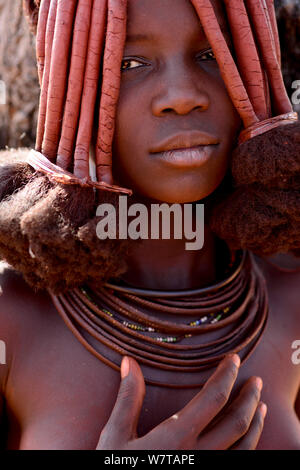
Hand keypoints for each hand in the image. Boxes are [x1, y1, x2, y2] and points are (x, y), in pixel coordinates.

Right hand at [96, 354, 266, 449]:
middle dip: (250, 398)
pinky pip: (239, 463)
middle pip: (237, 422)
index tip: (233, 359)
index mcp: (177, 437)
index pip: (213, 397)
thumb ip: (128, 399)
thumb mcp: (115, 437)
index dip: (226, 375)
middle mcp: (199, 456)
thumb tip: (130, 362)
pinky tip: (247, 438)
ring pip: (245, 447)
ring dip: (256, 424)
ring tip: (261, 406)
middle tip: (256, 381)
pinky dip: (249, 446)